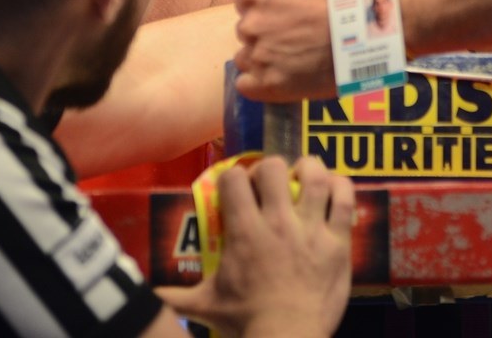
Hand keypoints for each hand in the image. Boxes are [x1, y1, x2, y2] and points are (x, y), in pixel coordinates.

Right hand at [157, 155, 354, 336]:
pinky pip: (345, 201)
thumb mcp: (205, 306)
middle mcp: (278, 223)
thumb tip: (146, 296)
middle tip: (270, 184)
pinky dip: (341, 187)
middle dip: (269, 169)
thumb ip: (173, 297)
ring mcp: (311, 230)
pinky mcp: (338, 242)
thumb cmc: (245, 322)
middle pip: (273, 168)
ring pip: (314, 177)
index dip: (233, 176)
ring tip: (304, 175)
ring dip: (308, 169)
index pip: (233, 180)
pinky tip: (334, 187)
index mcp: (245, 232)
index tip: (238, 187)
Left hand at [235, 0, 350, 101]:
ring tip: (292, 57)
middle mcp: (250, 24)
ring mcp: (259, 56)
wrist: (364, 29)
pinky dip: (259, 83)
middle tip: (295, 34)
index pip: (246, 3)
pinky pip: (246, 85)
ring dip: (262, 58)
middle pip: (247, 30)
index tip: (288, 13)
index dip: (267, 8)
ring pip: (246, 58)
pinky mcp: (269, 84)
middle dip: (265, 32)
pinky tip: (281, 76)